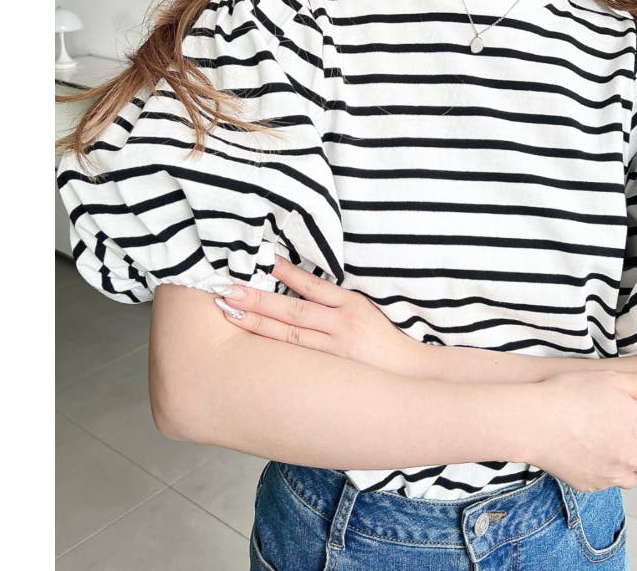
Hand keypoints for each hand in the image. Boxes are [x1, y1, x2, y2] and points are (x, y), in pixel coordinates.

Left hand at [213, 257, 425, 377]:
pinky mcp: (330, 370)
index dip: (287, 273)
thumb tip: (297, 286)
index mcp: (352, 304)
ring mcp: (334, 350)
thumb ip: (334, 301)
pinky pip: (296, 356)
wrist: (409, 374)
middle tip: (228, 288)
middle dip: (258, 299)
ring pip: (289, 335)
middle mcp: (342, 325)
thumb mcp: (365, 310)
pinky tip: (253, 339)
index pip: (313, 286)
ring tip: (230, 311)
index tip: (262, 261)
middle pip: (293, 310)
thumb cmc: (383, 340)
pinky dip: (273, 347)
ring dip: (257, 323)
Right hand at [524, 368, 636, 492]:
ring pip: (633, 479)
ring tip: (610, 447)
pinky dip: (603, 472)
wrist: (533, 421)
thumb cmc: (570, 393)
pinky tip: (587, 453)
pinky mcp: (590, 486)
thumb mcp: (611, 378)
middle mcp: (631, 457)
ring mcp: (611, 474)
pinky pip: (606, 483)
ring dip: (629, 467)